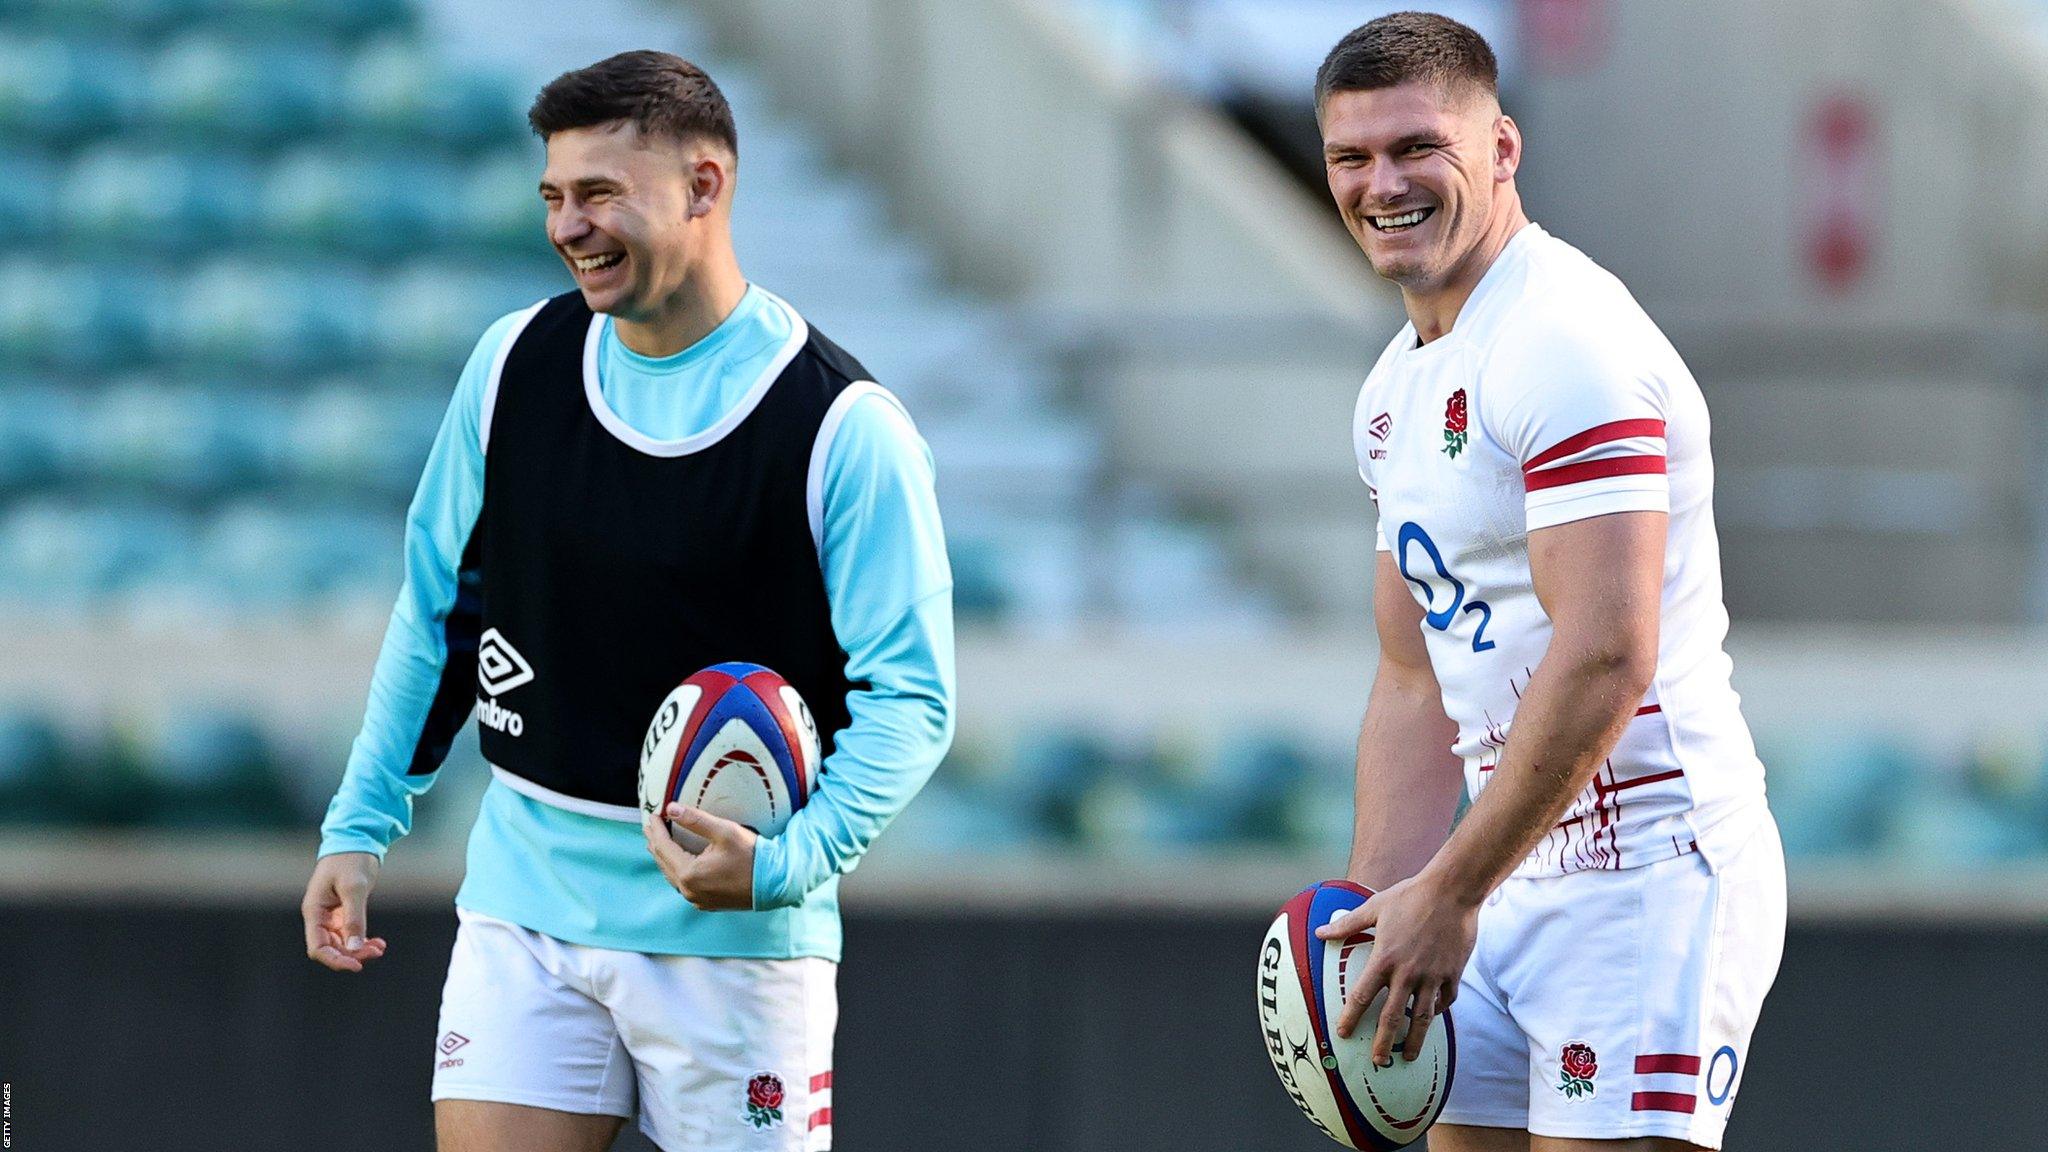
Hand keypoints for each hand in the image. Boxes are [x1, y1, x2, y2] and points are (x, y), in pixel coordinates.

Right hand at [302, 852, 389, 972]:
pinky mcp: (344, 911)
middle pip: (331, 948)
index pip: (317, 947)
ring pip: (342, 943)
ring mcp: (331, 915)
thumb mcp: (354, 888)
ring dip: (359, 949)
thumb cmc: (351, 859)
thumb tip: (354, 947)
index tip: (356, 964)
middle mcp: (320, 916)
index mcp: (314, 911)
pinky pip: (350, 934)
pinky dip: (362, 940)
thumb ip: (354, 918)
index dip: (335, 960)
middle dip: (352, 954)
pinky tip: (377, 942)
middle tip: (376, 951)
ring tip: (379, 948)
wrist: (357, 839)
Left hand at [642, 804, 758, 910]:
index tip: (653, 814)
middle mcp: (689, 890)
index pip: (664, 847)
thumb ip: (695, 820)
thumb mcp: (724, 831)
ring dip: (664, 857)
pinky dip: (676, 869)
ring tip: (658, 842)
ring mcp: (697, 899)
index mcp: (689, 873)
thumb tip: (671, 809)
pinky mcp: (707, 902)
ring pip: (672, 875)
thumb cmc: (752, 856)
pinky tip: (678, 862)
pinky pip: (683, 884)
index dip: (657, 829)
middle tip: (651, 825)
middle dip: (656, 842)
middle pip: (664, 862)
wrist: (775, 883)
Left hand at [1315, 872, 1477, 1065]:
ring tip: (1407, 1056)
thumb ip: (1347, 924)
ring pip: (1423, 1018)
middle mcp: (1408, 973)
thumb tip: (1320, 933)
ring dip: (1414, 1040)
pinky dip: (1438, 1012)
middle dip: (1383, 1043)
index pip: (1363, 996)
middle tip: (1377, 1062)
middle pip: (1392, 1017)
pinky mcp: (1453, 974)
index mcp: (1385, 958)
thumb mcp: (1375, 907)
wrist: (1452, 890)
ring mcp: (1433, 975)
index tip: (1342, 1033)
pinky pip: (1445, 1001)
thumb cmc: (1410, 896)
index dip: (1351, 1017)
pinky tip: (1432, 1018)